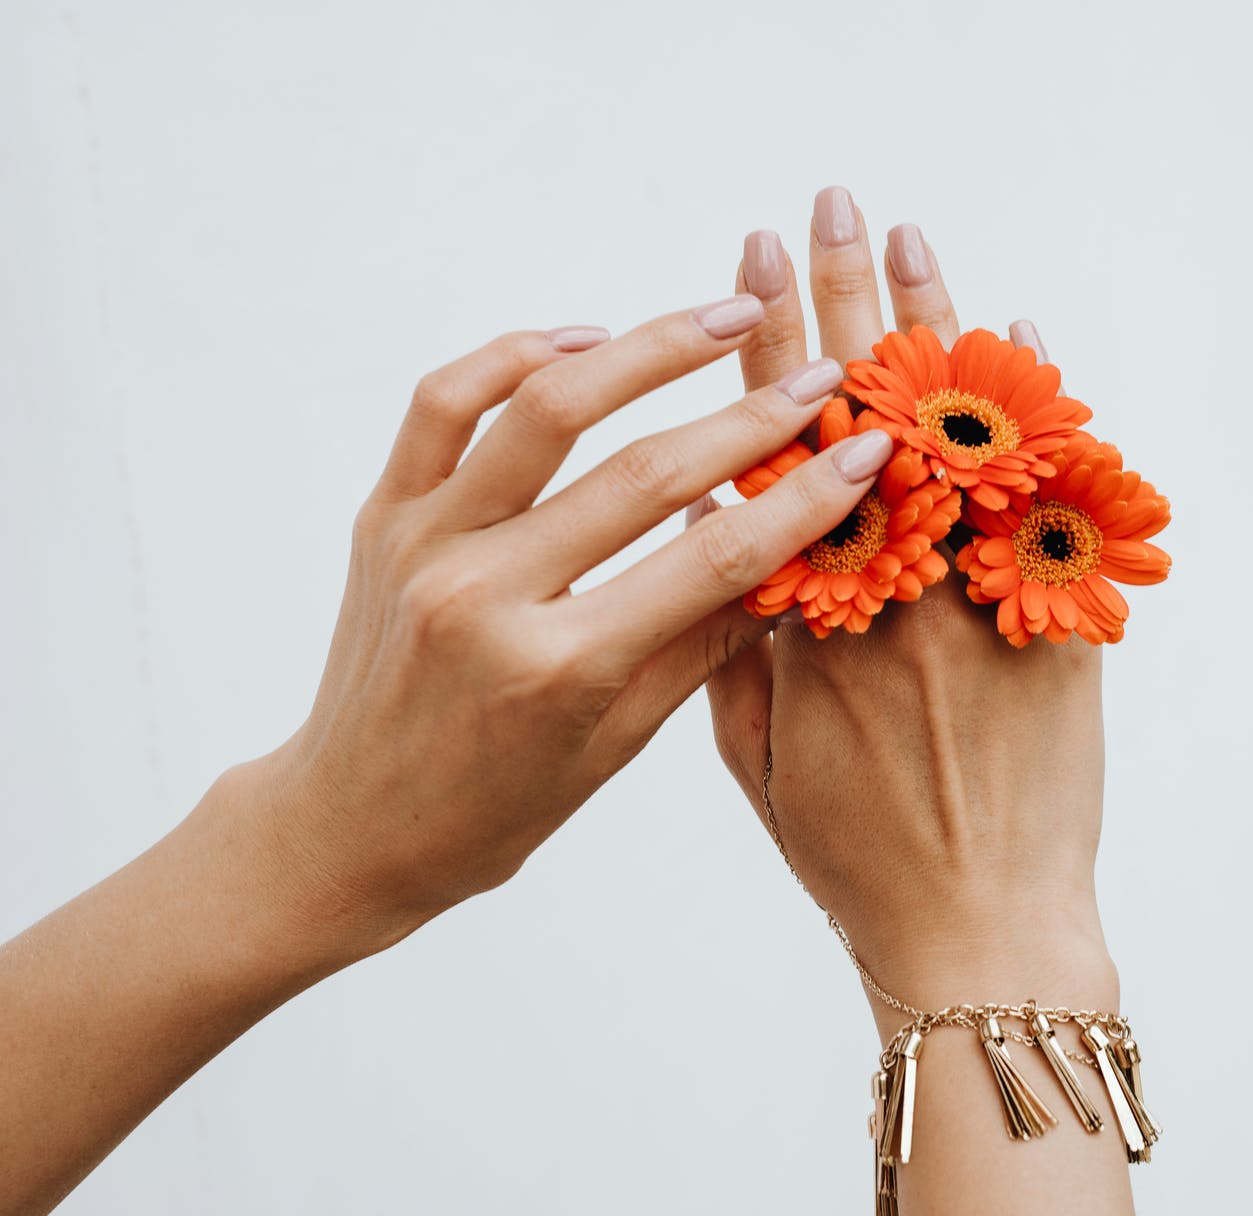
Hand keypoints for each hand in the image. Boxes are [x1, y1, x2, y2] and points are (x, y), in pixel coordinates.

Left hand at [240, 298, 895, 957]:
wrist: (351, 826)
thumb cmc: (498, 805)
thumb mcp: (618, 743)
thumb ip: (704, 642)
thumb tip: (796, 558)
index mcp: (557, 670)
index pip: (711, 560)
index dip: (802, 499)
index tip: (866, 447)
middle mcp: (483, 597)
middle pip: (643, 475)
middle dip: (750, 417)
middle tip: (820, 374)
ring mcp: (423, 547)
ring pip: (544, 406)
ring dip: (646, 348)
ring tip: (725, 316)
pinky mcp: (382, 516)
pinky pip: (445, 403)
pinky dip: (517, 354)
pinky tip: (588, 340)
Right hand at [709, 195, 1116, 1018]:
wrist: (978, 925)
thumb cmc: (850, 854)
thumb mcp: (756, 757)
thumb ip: (734, 640)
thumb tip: (717, 532)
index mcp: (807, 606)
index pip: (777, 440)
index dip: (765, 345)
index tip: (752, 262)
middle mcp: (894, 579)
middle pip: (868, 407)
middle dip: (845, 293)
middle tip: (830, 203)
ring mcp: (981, 588)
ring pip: (958, 429)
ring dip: (937, 321)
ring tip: (912, 234)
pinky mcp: (1055, 612)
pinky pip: (1049, 489)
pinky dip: (1038, 409)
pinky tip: (1025, 332)